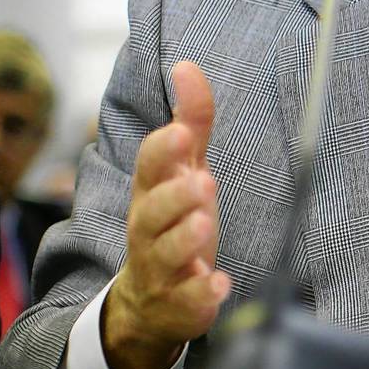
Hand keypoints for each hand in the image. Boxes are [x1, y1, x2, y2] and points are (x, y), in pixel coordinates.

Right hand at [103, 60, 230, 368]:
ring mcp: (162, 268)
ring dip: (185, 237)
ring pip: (166, 253)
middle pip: (152, 211)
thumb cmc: (173, 222)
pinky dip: (203, 291)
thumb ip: (190, 123)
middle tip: (201, 182)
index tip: (179, 132)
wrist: (151, 300)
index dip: (161, 152)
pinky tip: (219, 282)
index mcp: (152, 193)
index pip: (149, 168)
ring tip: (204, 223)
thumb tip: (188, 67)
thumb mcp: (183, 171)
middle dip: (174, 196)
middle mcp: (150, 229)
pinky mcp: (181, 302)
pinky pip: (188, 298)